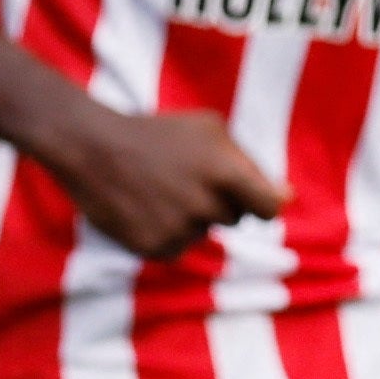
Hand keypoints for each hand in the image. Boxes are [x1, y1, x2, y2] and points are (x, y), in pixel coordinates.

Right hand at [46, 107, 283, 256]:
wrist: (91, 146)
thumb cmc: (158, 133)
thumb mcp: (210, 130)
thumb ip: (251, 163)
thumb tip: (287, 197)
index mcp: (226, 173)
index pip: (269, 209)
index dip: (262, 204)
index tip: (250, 199)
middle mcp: (206, 205)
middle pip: (234, 219)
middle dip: (218, 203)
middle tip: (182, 179)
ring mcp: (179, 229)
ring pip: (203, 233)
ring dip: (190, 217)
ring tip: (159, 190)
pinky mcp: (155, 248)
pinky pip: (177, 247)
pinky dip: (166, 232)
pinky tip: (145, 208)